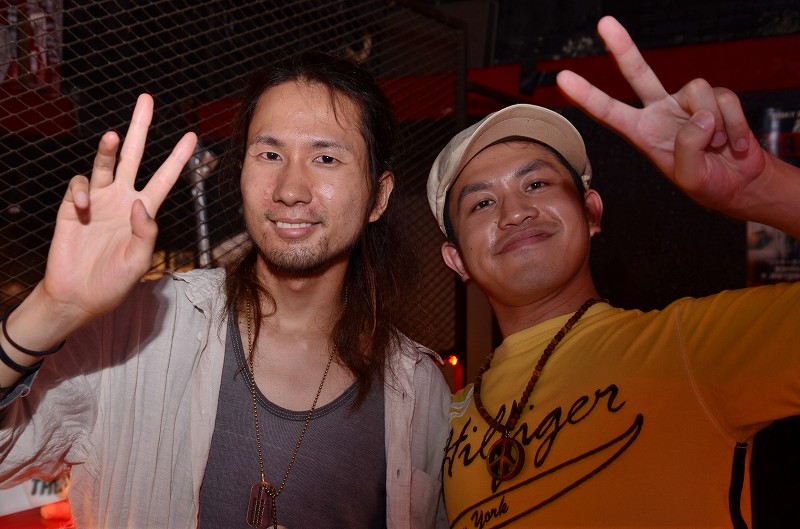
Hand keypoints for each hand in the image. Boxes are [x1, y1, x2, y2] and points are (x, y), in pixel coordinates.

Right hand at [40, 94, 196, 324]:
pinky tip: (84, 210)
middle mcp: (122, 199)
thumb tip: (140, 203)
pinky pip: (79, 188)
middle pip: (133, 156)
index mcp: (144, 211)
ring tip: (113, 136)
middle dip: (140, 128)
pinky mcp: (74, 207)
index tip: (192, 135)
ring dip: (107, 149)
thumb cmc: (114, 282)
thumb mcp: (139, 262)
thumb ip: (145, 233)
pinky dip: (82, 193)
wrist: (78, 296)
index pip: (164, 178)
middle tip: (146, 100)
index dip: (177, 158)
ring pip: (104, 164)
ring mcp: (98, 201)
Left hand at [555, 16, 772, 221]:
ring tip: (717, 147)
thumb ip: (688, 149)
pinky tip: (734, 144)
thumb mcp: (691, 178)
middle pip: (638, 73)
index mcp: (642, 133)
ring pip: (698, 90)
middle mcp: (659, 111)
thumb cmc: (709, 184)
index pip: (609, 112)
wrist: (742, 183)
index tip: (563, 79)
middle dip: (622, 48)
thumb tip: (699, 114)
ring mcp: (686, 103)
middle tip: (604, 23)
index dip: (587, 95)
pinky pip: (725, 99)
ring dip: (713, 124)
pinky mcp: (715, 98)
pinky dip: (734, 124)